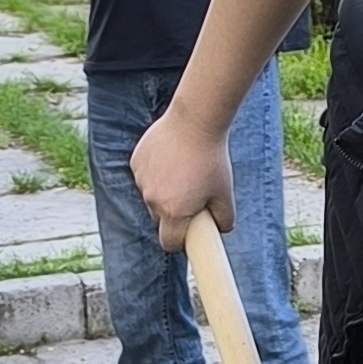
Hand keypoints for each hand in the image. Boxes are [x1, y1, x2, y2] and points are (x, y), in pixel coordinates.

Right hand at [132, 102, 235, 249]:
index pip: (169, 242)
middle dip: (173, 212)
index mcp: (174, 212)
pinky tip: (171, 157)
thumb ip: (224, 219)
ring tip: (184, 170)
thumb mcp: (226, 194)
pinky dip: (155, 171)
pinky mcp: (136, 161)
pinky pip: (145, 175)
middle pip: (160, 218)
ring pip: (151, 195)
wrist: (195, 121)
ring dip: (164, 190)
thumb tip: (220, 229)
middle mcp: (152, 199)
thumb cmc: (212, 159)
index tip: (188, 232)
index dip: (179, 240)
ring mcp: (142, 180)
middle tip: (192, 194)